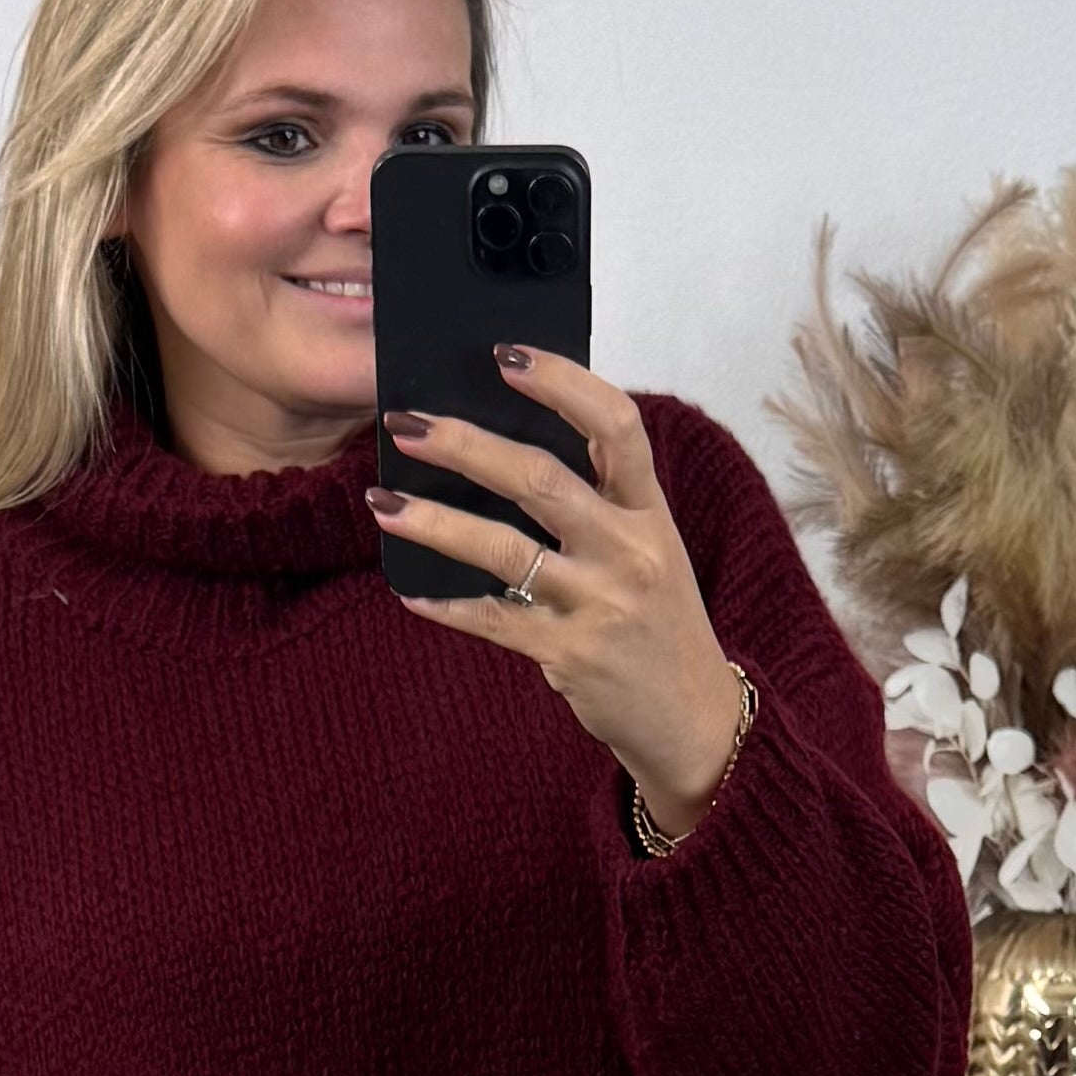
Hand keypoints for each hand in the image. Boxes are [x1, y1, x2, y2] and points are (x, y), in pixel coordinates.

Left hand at [367, 350, 744, 837]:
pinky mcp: (569, 655)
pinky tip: (410, 590)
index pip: (615, 426)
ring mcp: (598, 604)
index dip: (561, 383)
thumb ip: (599, 503)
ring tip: (381, 501)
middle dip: (465, 444)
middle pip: (539, 479)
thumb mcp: (651, 550)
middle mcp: (628, 552)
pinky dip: (447, 605)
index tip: (506, 355)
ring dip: (435, 521)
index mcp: (650, 513)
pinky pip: (493, 621)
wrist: (694, 720)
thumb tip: (506, 450)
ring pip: (503, 549)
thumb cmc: (659, 623)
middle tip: (405, 424)